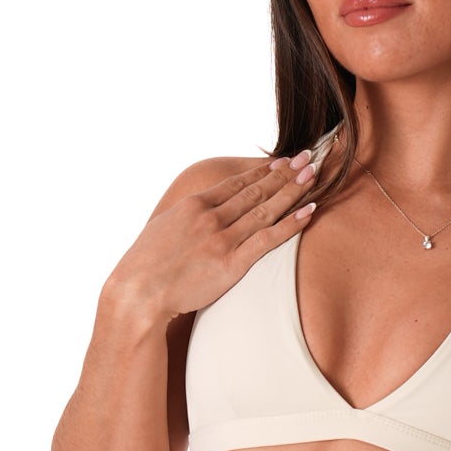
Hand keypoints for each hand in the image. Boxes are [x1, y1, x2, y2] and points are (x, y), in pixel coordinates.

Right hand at [105, 154, 319, 324]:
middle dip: (285, 174)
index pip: (236, 184)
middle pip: (256, 191)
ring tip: (313, 176)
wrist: (138, 292)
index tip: (282, 162)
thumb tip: (195, 213)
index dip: (262, 172)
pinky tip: (308, 211)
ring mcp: (222, 239)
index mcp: (193, 206)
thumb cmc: (145, 266)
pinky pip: (267, 239)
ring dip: (292, 191)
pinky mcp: (231, 263)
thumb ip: (184, 218)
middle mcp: (210, 217)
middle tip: (308, 158)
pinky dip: (290, 224)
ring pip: (265, 210)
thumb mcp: (163, 229)